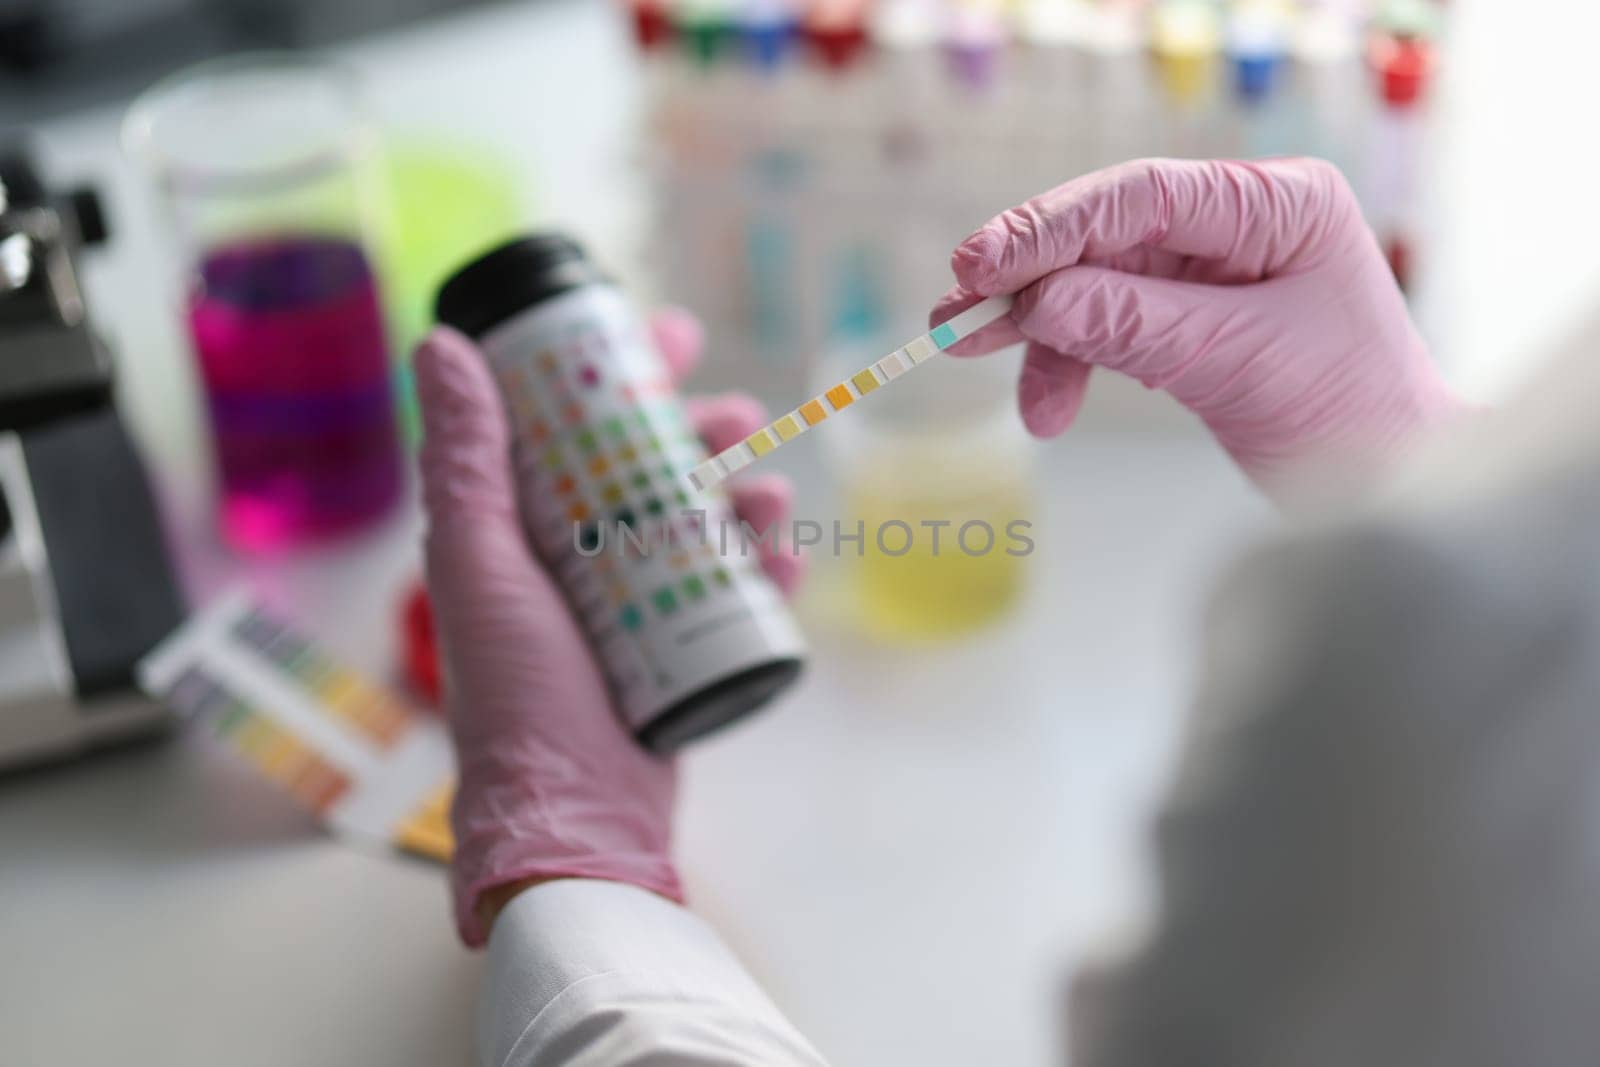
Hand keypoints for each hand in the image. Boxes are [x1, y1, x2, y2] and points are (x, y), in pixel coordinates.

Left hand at [415, 310, 802, 946]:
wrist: (571, 817)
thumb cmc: (514, 693)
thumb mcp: (480, 563)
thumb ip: (464, 459)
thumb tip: (441, 344)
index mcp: (522, 530)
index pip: (576, 425)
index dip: (624, 371)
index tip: (671, 332)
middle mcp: (578, 560)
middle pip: (652, 466)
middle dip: (702, 432)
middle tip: (739, 415)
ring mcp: (634, 606)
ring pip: (703, 524)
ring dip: (747, 496)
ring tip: (772, 497)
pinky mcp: (681, 651)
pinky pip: (735, 595)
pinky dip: (767, 572)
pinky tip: (787, 563)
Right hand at [932, 157, 1462, 499]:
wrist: (1394, 488)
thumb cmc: (1352, 417)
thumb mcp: (1238, 363)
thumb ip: (1134, 325)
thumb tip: (1036, 303)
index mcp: (1278, 205)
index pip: (1143, 195)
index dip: (1052, 228)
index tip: (982, 266)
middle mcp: (1241, 224)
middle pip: (1108, 235)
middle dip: (1030, 278)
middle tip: (956, 314)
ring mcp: (1212, 271)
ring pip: (1096, 284)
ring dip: (1040, 332)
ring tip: (984, 366)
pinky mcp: (1189, 318)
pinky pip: (1109, 326)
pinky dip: (1070, 363)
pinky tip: (1048, 406)